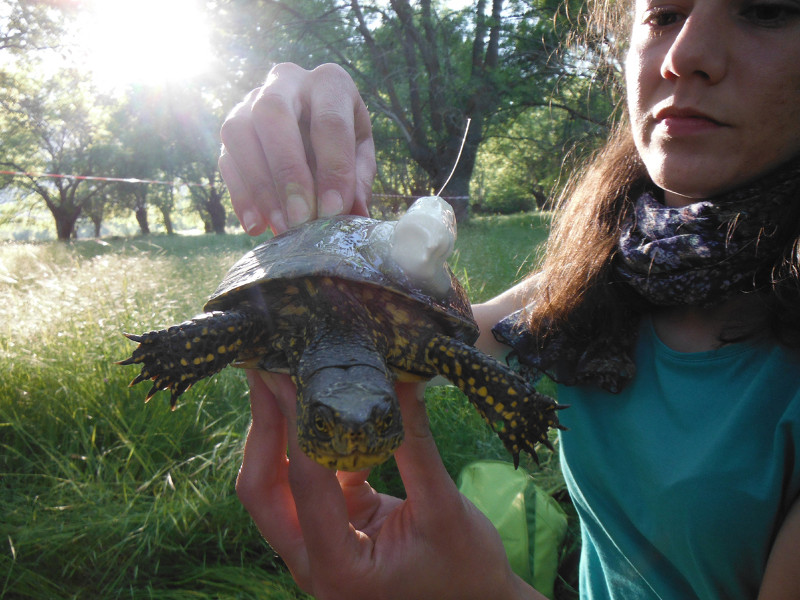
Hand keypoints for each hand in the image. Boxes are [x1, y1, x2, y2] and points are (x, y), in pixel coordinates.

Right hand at [219, 63, 375, 234]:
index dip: (332, 168)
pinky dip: (240, 196)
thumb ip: (358, 181)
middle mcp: (286, 80)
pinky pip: (225, 157)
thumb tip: (356, 215)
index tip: (334, 211)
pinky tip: (256, 226)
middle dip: (287, 171)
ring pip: (239, 132)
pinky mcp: (231, 126)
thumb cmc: (342, 142)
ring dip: (260, 187)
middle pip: (273, 113)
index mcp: (329, 82)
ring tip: (282, 228)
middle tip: (301, 218)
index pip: (329, 121)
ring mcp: (251, 99)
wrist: (312, 129)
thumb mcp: (360, 156)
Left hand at [237, 371, 543, 599]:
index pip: (303, 485)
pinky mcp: (331, 528)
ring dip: (278, 433)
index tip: (286, 372)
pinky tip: (321, 405)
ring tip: (282, 377)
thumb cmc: (466, 571)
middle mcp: (314, 562)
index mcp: (337, 567)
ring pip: (277, 485)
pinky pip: (307, 481)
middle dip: (264, 428)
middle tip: (266, 369)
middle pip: (264, 491)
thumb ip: (415, 444)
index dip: (293, 423)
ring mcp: (317, 546)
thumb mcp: (444, 508)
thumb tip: (399, 378)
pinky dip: (311, 443)